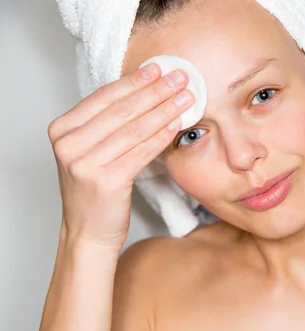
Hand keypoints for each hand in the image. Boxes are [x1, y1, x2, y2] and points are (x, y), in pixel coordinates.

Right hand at [48, 63, 193, 248]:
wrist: (88, 231)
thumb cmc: (95, 190)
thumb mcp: (90, 151)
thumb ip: (107, 125)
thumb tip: (146, 92)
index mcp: (62, 130)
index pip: (104, 97)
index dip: (134, 81)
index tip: (159, 69)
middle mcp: (68, 144)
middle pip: (121, 110)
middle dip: (155, 91)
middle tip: (180, 78)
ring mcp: (84, 164)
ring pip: (134, 129)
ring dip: (164, 110)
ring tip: (186, 98)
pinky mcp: (105, 181)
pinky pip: (141, 152)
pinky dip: (161, 136)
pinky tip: (177, 124)